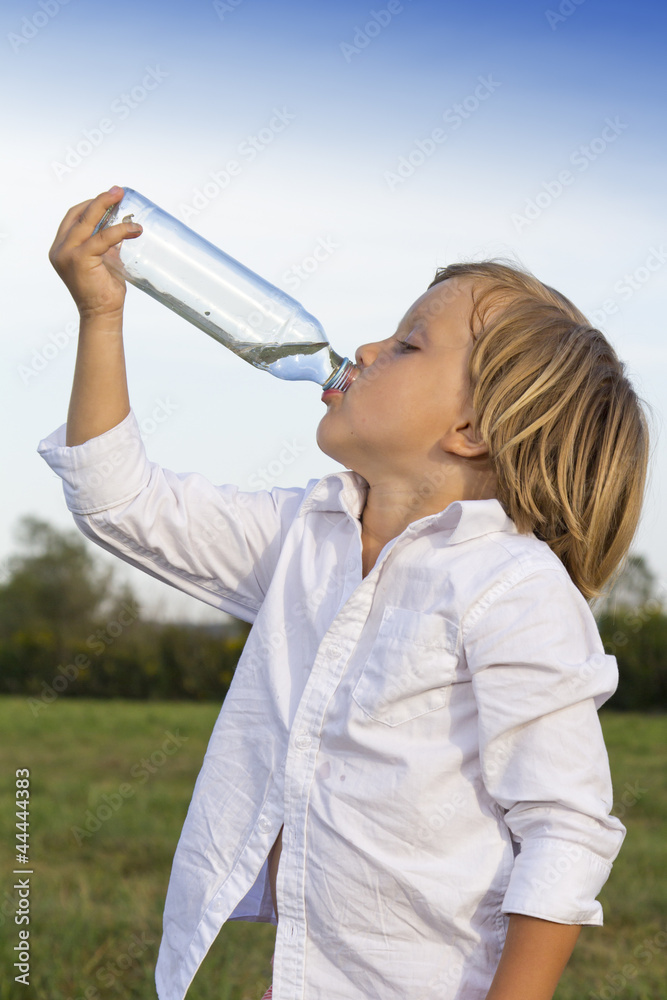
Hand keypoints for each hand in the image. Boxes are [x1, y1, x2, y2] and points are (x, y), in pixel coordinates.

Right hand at [48, 186, 142, 322]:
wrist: (102, 314)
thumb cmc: (104, 290)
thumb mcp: (104, 259)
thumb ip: (107, 243)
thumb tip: (122, 224)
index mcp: (62, 247)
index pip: (74, 217)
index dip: (91, 204)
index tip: (111, 196)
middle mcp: (60, 248)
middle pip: (79, 214)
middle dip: (100, 199)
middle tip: (119, 190)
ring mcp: (67, 253)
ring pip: (88, 221)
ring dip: (106, 206)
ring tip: (123, 198)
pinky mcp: (80, 259)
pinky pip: (102, 237)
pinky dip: (119, 230)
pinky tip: (134, 229)